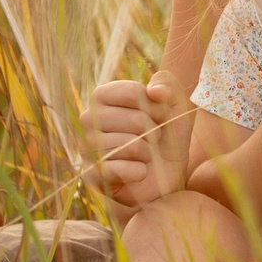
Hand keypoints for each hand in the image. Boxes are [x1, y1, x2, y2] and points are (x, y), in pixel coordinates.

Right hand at [82, 76, 182, 206]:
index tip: (162, 115)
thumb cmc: (167, 136)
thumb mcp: (175, 105)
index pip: (134, 92)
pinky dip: (140, 172)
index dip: (158, 107)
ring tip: (145, 154)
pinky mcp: (92, 174)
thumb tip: (154, 91)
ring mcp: (86, 147)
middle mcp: (88, 119)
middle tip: (153, 139)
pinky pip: (123, 170)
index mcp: (103, 96)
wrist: (166, 176)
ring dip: (149, 153)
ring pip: (131, 146)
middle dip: (155, 132)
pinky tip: (139, 171)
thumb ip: (168, 85)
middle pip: (135, 120)